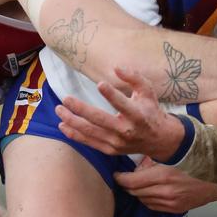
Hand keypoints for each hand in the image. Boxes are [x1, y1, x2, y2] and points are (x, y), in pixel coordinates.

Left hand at [56, 68, 184, 160]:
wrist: (157, 140)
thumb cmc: (150, 110)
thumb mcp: (148, 91)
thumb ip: (134, 77)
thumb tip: (116, 67)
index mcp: (137, 115)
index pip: (123, 104)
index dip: (112, 95)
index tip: (100, 84)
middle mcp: (126, 130)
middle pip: (100, 120)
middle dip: (81, 109)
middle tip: (65, 98)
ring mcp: (116, 142)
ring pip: (90, 131)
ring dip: (72, 121)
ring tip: (59, 109)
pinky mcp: (110, 150)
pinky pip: (88, 142)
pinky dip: (74, 134)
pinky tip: (62, 125)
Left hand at [114, 157, 216, 212]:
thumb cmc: (196, 161)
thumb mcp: (172, 156)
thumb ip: (151, 161)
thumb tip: (136, 166)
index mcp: (163, 176)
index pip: (131, 182)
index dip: (120, 178)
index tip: (117, 174)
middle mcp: (165, 192)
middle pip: (135, 192)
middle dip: (127, 185)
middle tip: (124, 178)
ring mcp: (170, 202)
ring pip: (142, 200)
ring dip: (137, 192)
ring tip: (137, 183)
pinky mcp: (175, 209)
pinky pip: (153, 206)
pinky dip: (147, 199)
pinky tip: (149, 191)